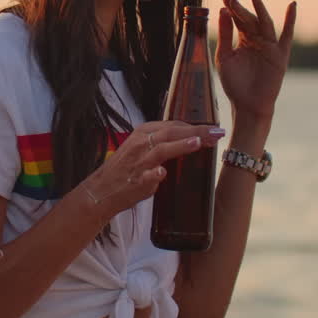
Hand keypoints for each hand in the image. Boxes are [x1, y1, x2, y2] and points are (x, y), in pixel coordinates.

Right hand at [77, 121, 224, 215]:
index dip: (194, 126)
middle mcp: (141, 144)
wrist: (101, 191)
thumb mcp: (142, 148)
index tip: (213, 129)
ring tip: (198, 142)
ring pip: (161, 150)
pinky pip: (145, 176)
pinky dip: (153, 174)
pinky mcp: (135, 181)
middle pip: (171, 133)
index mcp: (143, 133)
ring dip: (179, 146)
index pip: (173, 125)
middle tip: (217, 132)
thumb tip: (190, 138)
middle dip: (196, 131)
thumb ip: (164, 143)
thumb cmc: (125, 170)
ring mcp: (138, 163)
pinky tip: (162, 172)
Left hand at [217, 0, 295, 119]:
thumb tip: (222, 11)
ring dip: (260, 10)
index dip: (232, 7)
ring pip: (265, 24)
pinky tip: (292, 6)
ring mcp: (269, 46)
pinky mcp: (280, 55)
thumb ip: (225, 34)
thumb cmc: (235, 83)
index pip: (238, 19)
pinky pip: (287, 35)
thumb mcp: (225, 56)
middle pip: (249, 19)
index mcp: (243, 39)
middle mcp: (257, 40)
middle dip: (240, 9)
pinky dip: (291, 21)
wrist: (247, 105)